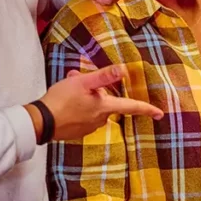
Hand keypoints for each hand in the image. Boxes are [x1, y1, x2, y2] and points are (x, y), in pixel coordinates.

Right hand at [38, 64, 162, 140]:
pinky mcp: (77, 132)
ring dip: (86, 97)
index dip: (147, 109)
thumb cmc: (62, 100)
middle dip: (97, 91)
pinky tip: (65, 102)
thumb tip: (123, 69)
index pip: (131, 107)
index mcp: (105, 107)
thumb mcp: (83, 82)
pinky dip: (78, 106)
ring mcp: (89, 128)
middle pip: (107, 102)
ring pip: (94, 108)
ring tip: (68, 90)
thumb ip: (104, 76)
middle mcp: (100, 120)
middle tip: (78, 79)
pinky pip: (83, 115)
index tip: (159, 114)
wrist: (41, 122)